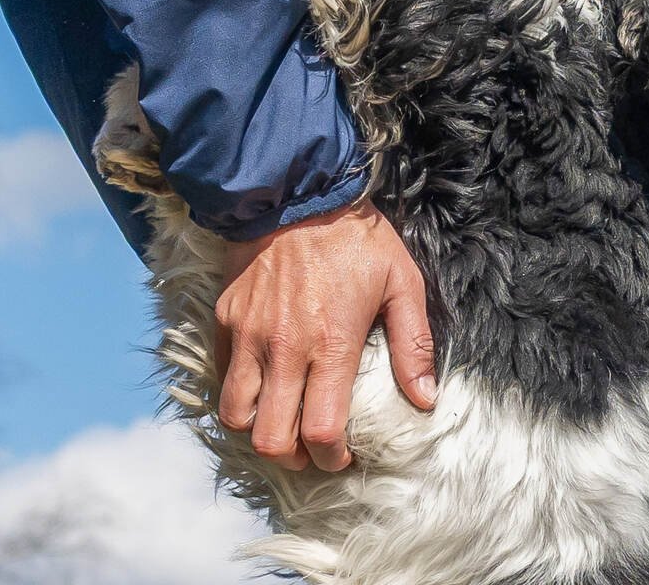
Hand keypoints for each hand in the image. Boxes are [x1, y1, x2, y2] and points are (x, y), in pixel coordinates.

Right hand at [215, 199, 435, 471]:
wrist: (294, 189)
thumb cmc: (355, 237)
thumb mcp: (401, 281)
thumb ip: (414, 343)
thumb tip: (426, 399)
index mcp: (331, 344)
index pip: (321, 431)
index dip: (332, 458)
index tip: (345, 456)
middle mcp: (284, 349)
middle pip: (271, 439)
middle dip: (294, 458)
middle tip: (313, 449)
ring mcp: (248, 336)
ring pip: (236, 416)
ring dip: (259, 431)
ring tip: (283, 425)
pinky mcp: (225, 319)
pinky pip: (222, 377)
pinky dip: (240, 394)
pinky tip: (264, 387)